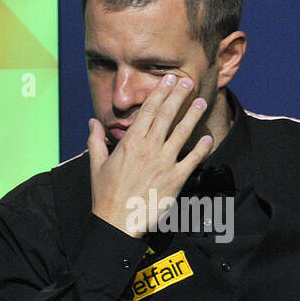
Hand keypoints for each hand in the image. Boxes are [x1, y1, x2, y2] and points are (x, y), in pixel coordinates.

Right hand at [87, 74, 212, 237]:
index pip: (148, 110)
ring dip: (192, 115)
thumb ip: (96, 140)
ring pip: (182, 132)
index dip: (160, 92)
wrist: (117, 220)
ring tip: (201, 101)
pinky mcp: (176, 179)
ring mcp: (164, 162)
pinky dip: (201, 148)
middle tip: (188, 81)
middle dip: (178, 95)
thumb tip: (92, 122)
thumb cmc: (106, 194)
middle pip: (166, 115)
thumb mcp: (97, 164)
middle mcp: (149, 148)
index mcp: (131, 142)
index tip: (168, 79)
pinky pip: (192, 159)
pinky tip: (207, 138)